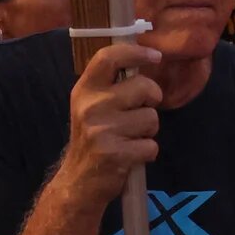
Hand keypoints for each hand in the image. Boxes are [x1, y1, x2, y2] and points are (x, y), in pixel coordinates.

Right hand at [58, 42, 164, 209]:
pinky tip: (131, 156)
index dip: (135, 52)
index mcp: (84, 90)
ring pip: (151, 118)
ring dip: (148, 130)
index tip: (155, 56)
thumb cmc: (92, 138)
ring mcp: (102, 131)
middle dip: (152, 99)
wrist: (78, 182)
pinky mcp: (115, 154)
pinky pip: (151, 145)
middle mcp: (90, 107)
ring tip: (130, 137)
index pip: (108, 58)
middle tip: (140, 112)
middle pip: (144, 87)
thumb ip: (112, 84)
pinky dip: (147, 152)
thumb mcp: (91, 106)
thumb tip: (146, 57)